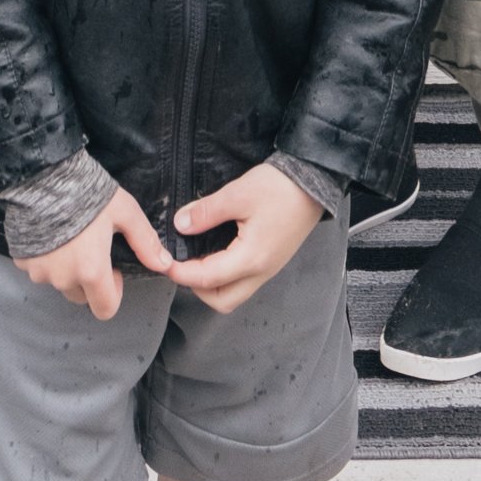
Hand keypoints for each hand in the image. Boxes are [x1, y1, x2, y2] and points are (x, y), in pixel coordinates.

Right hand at [18, 188, 172, 318]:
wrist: (43, 175)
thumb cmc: (87, 193)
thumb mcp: (124, 212)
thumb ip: (145, 241)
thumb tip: (164, 264)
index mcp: (91, 271)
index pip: (105, 309)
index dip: (113, 292)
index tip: (112, 268)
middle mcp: (63, 279)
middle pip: (82, 296)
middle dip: (90, 279)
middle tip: (92, 247)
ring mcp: (39, 272)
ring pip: (60, 283)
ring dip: (67, 269)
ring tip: (71, 236)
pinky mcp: (22, 262)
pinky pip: (39, 269)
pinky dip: (47, 258)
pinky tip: (52, 233)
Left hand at [167, 163, 322, 314]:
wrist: (315, 181)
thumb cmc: (280, 187)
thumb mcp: (238, 194)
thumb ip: (206, 212)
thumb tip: (180, 225)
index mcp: (252, 259)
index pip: (208, 278)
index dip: (182, 274)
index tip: (165, 264)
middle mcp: (261, 271)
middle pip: (223, 300)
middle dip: (197, 289)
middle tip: (182, 265)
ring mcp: (269, 268)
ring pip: (234, 294)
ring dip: (212, 285)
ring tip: (197, 260)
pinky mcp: (273, 260)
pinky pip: (245, 281)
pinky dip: (225, 276)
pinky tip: (217, 253)